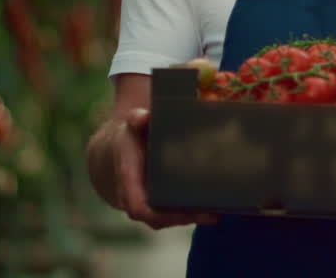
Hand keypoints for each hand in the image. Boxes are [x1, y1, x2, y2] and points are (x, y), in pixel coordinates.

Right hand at [113, 108, 217, 229]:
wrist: (118, 153)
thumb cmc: (129, 139)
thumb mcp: (131, 127)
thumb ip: (136, 120)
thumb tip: (144, 116)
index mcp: (128, 181)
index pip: (138, 207)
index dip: (155, 213)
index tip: (179, 211)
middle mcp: (136, 199)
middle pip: (159, 219)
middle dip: (184, 217)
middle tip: (211, 212)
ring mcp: (148, 205)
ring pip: (169, 219)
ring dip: (192, 218)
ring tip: (217, 212)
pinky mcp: (160, 206)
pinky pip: (175, 215)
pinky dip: (193, 213)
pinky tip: (215, 209)